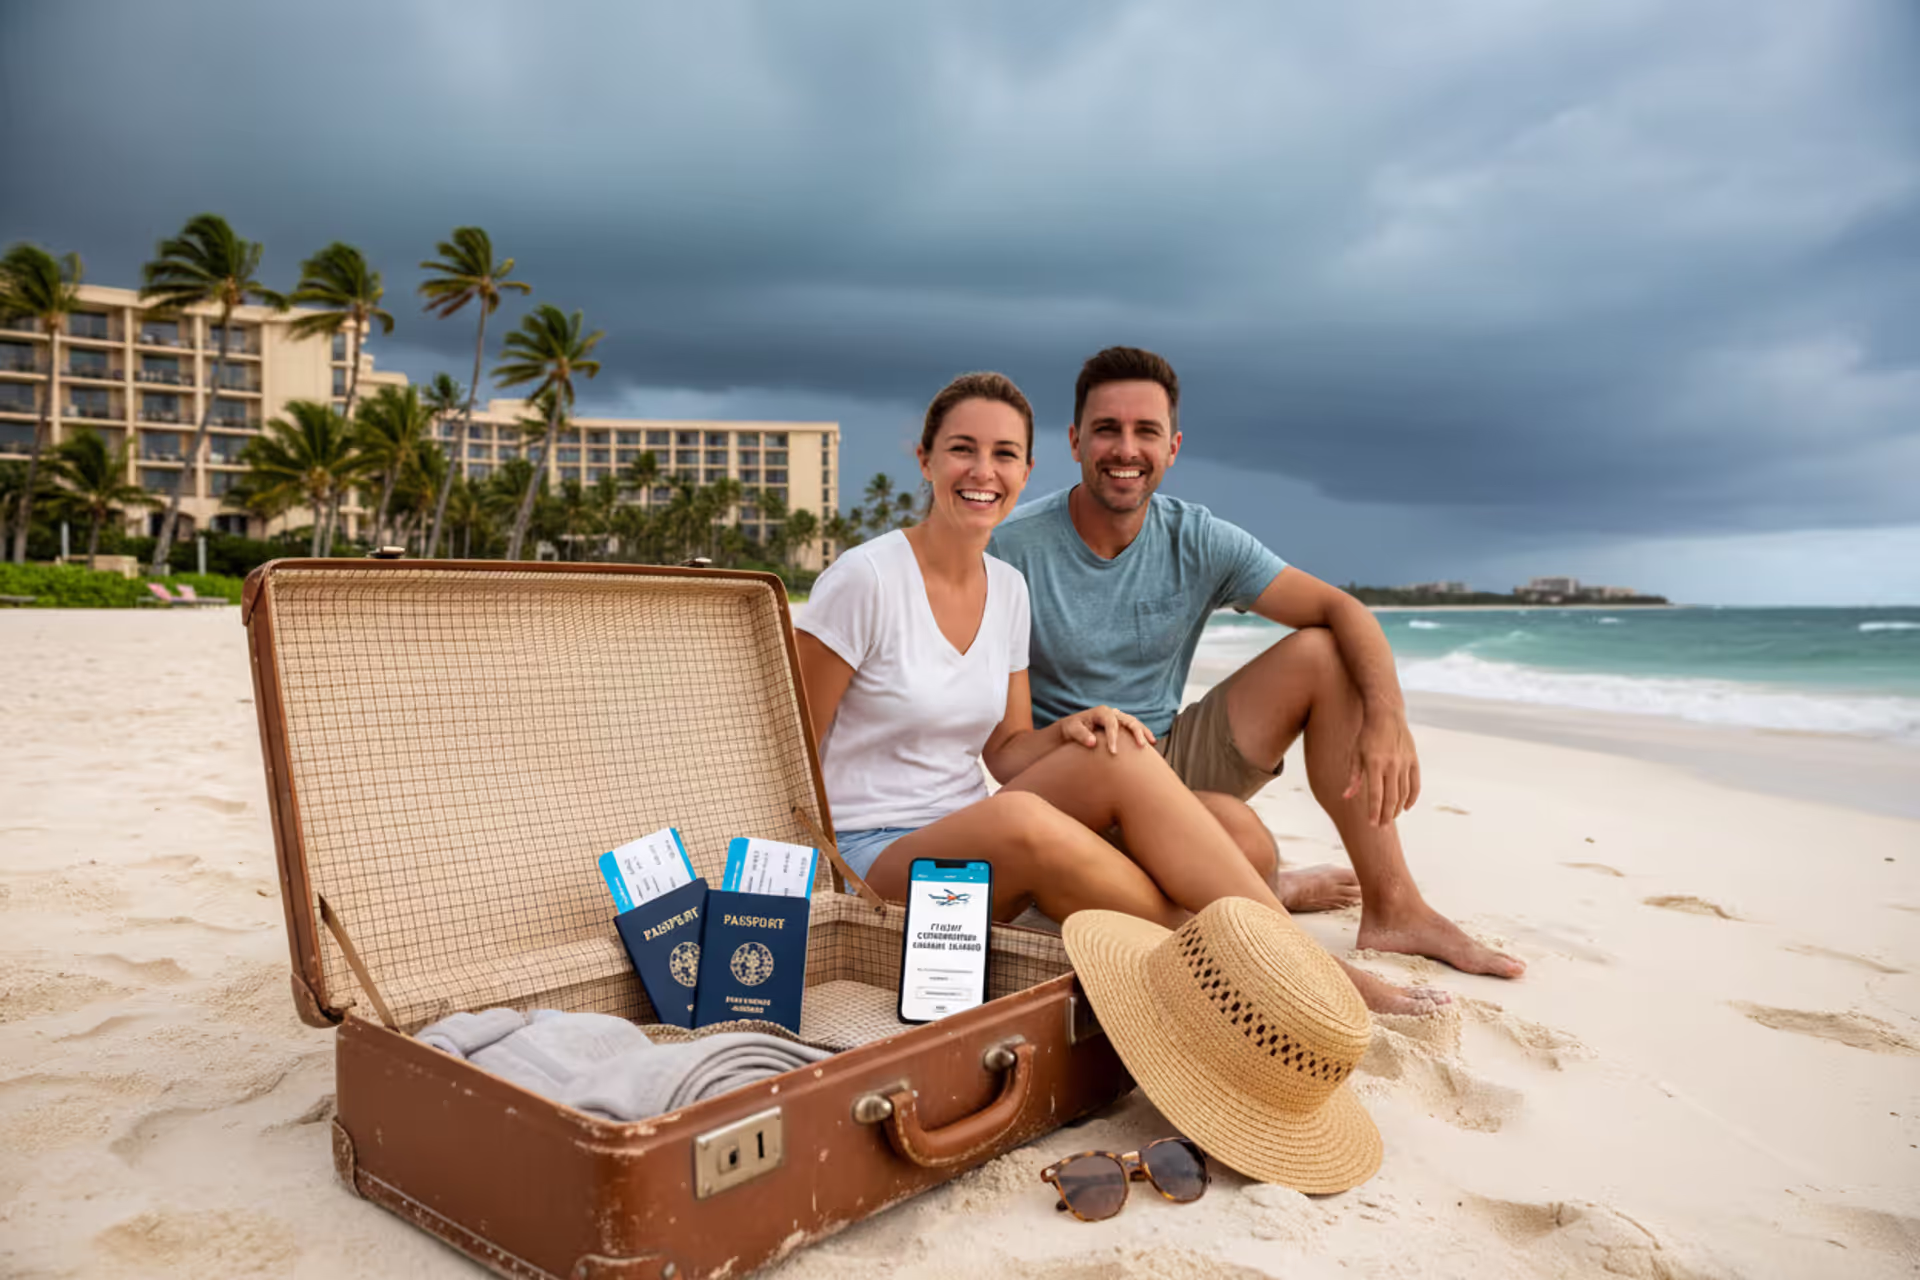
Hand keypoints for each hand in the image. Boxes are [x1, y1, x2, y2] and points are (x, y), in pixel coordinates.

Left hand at [1058, 705, 1154, 753]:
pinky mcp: (1120, 725)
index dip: (1113, 737)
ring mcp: (1118, 718)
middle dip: (1136, 732)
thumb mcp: (1072, 730)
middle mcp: (1112, 713)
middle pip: (1128, 720)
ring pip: (1134, 723)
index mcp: (1101, 712)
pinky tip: (1150, 742)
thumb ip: (1081, 735)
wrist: (1072, 728)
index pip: (1111, 724)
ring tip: (1151, 743)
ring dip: (1144, 732)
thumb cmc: (1072, 729)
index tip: (1114, 752)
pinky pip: (1134, 728)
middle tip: (1141, 746)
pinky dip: (1142, 733)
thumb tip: (1093, 743)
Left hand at [1343, 707, 1420, 825]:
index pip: (1375, 794)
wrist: (1386, 714)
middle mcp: (1391, 765)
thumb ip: (1353, 777)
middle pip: (1390, 797)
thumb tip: (1346, 797)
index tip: (1372, 824)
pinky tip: (1406, 807)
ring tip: (1390, 817)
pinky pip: (1415, 783)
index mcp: (1374, 764)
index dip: (1374, 811)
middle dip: (1386, 815)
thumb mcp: (1355, 754)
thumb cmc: (1366, 735)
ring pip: (1403, 793)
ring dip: (1397, 808)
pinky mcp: (1413, 760)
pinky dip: (1412, 797)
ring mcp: (1404, 762)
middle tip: (1381, 826)